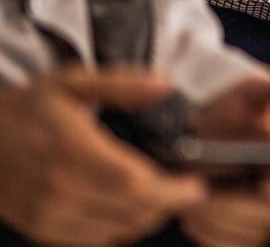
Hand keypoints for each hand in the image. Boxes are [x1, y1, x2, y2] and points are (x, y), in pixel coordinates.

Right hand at [0, 68, 206, 246]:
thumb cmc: (28, 108)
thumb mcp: (73, 82)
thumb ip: (122, 84)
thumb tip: (164, 84)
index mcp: (72, 149)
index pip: (134, 184)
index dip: (172, 191)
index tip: (196, 185)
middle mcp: (59, 187)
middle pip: (132, 212)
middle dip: (167, 204)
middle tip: (186, 189)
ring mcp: (48, 213)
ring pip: (117, 230)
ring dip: (146, 218)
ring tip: (161, 197)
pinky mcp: (41, 229)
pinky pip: (94, 240)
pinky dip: (119, 228)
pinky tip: (127, 208)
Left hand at [181, 71, 269, 246]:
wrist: (201, 133)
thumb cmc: (235, 111)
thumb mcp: (254, 92)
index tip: (266, 184)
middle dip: (238, 204)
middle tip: (205, 191)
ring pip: (251, 234)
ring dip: (217, 216)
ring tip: (194, 195)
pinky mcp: (244, 237)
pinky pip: (227, 244)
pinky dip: (207, 230)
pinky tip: (193, 211)